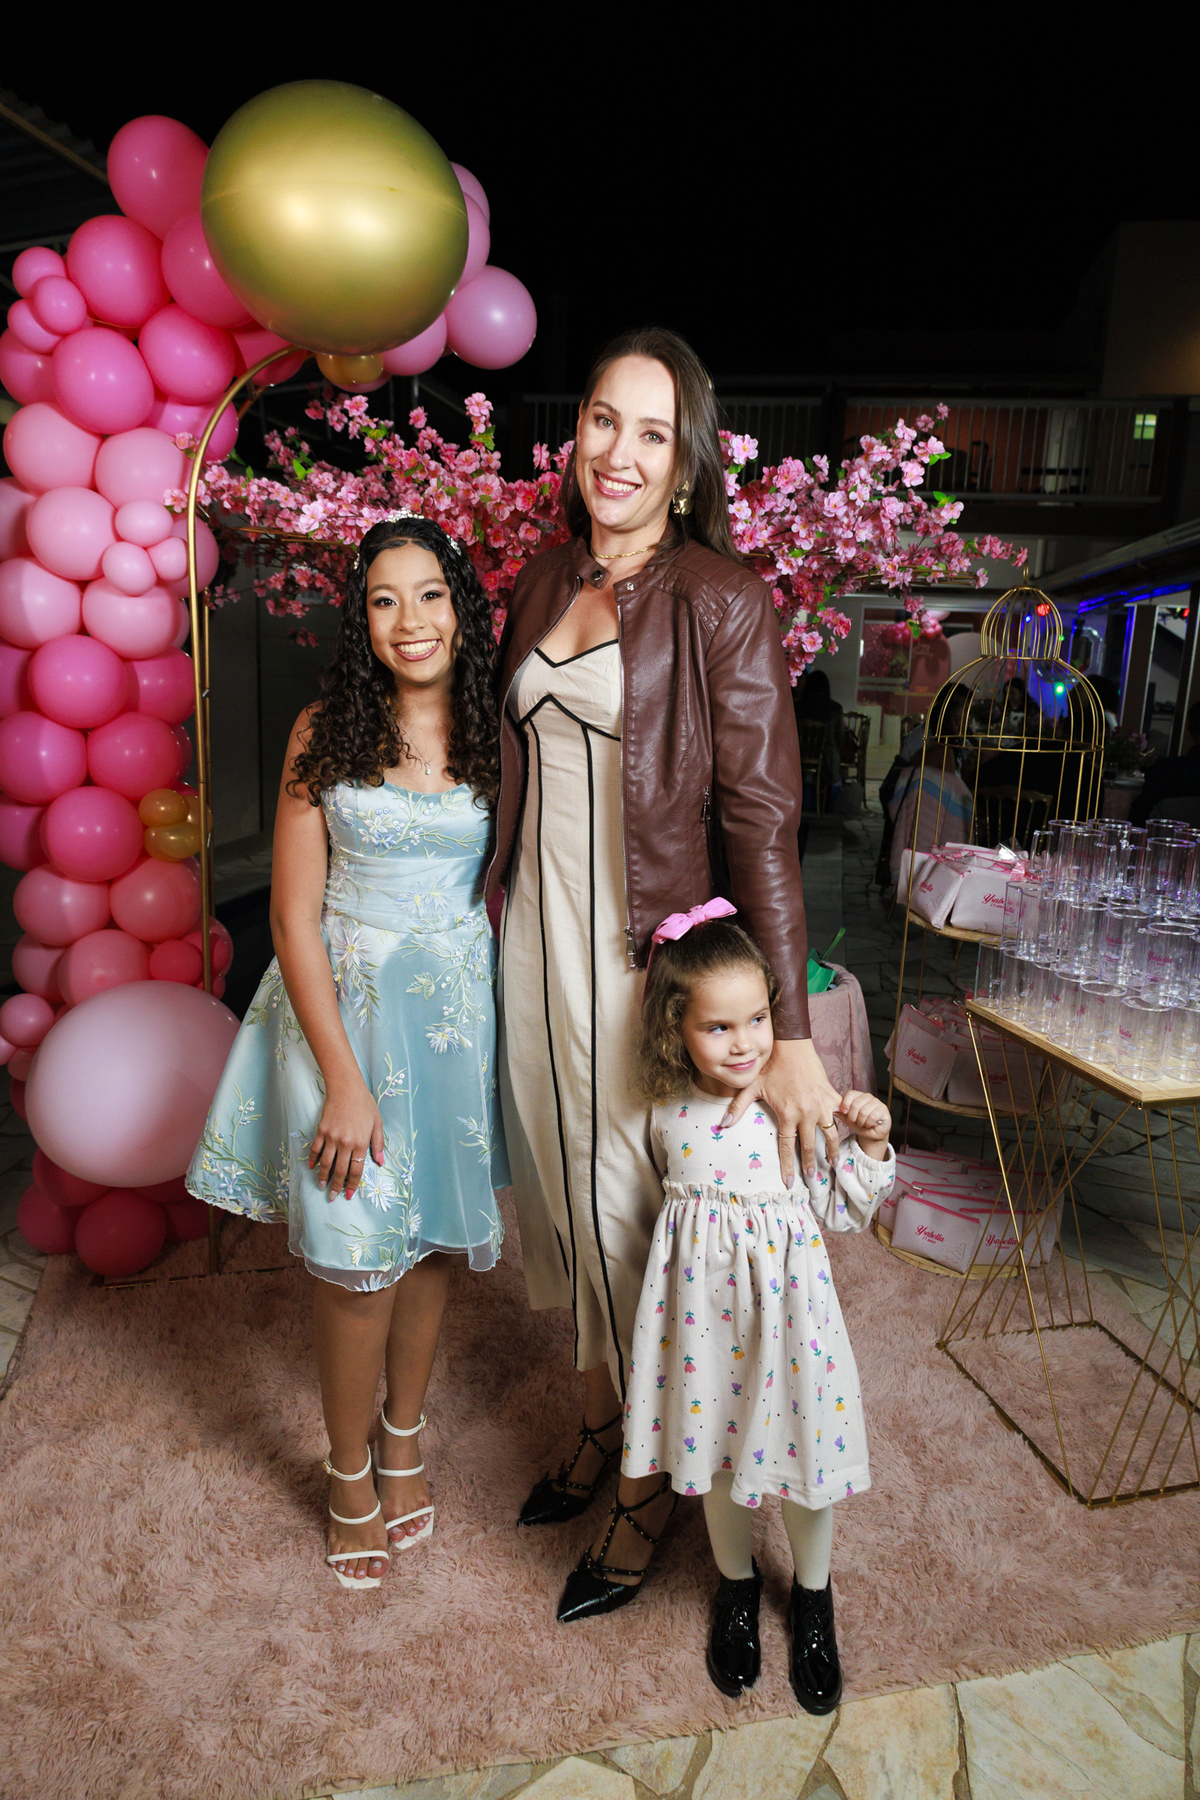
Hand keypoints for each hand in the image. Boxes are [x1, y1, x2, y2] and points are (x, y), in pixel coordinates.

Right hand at [310, 1079, 383, 1197]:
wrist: (347, 1088)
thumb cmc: (365, 1104)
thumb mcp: (377, 1123)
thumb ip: (378, 1144)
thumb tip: (380, 1163)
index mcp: (361, 1143)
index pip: (356, 1169)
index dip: (352, 1184)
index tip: (349, 1195)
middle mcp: (346, 1143)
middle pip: (340, 1170)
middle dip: (336, 1186)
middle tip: (332, 1197)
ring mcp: (332, 1137)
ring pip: (326, 1163)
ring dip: (322, 1177)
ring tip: (321, 1186)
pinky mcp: (321, 1131)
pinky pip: (316, 1149)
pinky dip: (313, 1160)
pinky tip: (312, 1168)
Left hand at [721, 1037, 840, 1186]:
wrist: (792, 1046)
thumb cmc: (771, 1065)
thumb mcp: (751, 1086)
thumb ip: (738, 1108)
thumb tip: (722, 1124)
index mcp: (787, 1114)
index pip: (787, 1147)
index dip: (788, 1166)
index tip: (790, 1183)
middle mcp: (806, 1113)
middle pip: (809, 1146)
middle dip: (810, 1164)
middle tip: (812, 1178)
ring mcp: (821, 1105)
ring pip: (830, 1135)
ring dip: (831, 1150)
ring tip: (832, 1163)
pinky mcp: (832, 1096)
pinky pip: (841, 1116)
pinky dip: (844, 1126)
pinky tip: (846, 1136)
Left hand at [836, 1090, 891, 1161]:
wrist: (872, 1134)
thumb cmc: (860, 1125)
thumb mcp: (848, 1120)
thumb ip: (841, 1114)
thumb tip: (832, 1110)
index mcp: (858, 1096)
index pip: (850, 1094)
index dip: (845, 1103)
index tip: (844, 1112)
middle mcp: (868, 1096)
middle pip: (856, 1104)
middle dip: (852, 1117)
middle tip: (855, 1122)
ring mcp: (877, 1102)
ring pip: (863, 1111)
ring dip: (861, 1122)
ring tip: (863, 1124)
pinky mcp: (884, 1109)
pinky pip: (872, 1116)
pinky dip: (868, 1123)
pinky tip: (869, 1124)